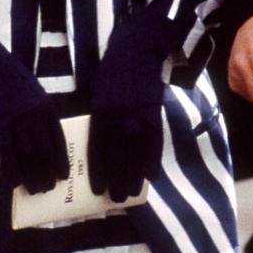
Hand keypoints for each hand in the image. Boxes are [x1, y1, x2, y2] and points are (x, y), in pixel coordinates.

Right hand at [0, 12, 68, 193]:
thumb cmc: (10, 76)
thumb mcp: (33, 92)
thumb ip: (40, 113)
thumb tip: (43, 138)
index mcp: (46, 106)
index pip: (58, 139)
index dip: (60, 159)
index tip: (63, 175)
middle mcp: (35, 114)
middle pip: (44, 150)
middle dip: (47, 172)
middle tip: (47, 189)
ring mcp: (17, 118)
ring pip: (27, 154)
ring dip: (31, 175)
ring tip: (34, 190)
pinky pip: (6, 150)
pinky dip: (11, 168)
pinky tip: (13, 183)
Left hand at [88, 2, 177, 201]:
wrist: (136, 53)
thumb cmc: (111, 75)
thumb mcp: (97, 96)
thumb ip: (98, 121)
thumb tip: (99, 149)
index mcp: (101, 113)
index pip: (98, 149)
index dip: (98, 172)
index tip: (97, 190)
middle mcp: (119, 118)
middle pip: (118, 156)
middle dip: (117, 180)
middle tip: (116, 199)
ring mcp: (139, 117)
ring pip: (137, 154)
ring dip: (135, 176)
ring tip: (133, 193)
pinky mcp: (154, 114)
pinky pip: (154, 142)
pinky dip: (153, 160)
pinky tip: (152, 176)